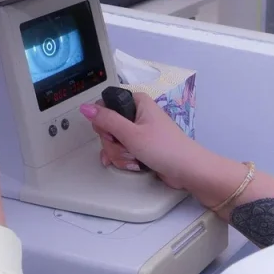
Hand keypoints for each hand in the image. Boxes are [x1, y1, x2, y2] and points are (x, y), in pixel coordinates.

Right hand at [80, 92, 204, 188]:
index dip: (103, 122)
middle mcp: (137, 114)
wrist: (189, 171)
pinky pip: (122, 150)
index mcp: (137, 102)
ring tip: (134, 159)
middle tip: (127, 148)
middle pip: (107, 126)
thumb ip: (106, 120)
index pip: (105, 105)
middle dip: (113, 143)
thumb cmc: (164, 149)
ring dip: (119, 154)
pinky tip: (130, 165)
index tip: (111, 133)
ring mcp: (139, 131)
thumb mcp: (131, 134)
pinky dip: (124, 159)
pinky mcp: (141, 146)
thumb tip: (85, 107)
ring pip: (113, 140)